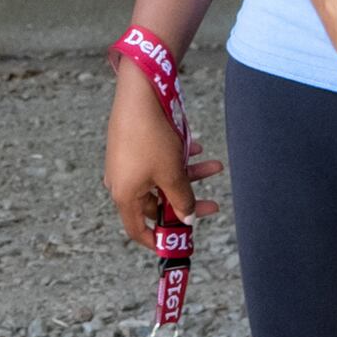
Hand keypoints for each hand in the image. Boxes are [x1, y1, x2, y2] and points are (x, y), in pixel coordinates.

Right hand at [102, 64, 221, 249]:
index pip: (137, 229)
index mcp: (125, 195)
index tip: (177, 242)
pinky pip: (156, 160)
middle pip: (156, 202)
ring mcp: (126, 163)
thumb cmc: (152, 138)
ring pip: (161, 178)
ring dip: (189, 175)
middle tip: (213, 204)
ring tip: (215, 165)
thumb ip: (181, 201)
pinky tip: (197, 147)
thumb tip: (186, 218)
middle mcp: (121, 182)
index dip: (157, 240)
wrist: (140, 94)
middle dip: (186, 200)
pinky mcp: (132, 145)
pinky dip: (177, 158)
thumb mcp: (173, 175)